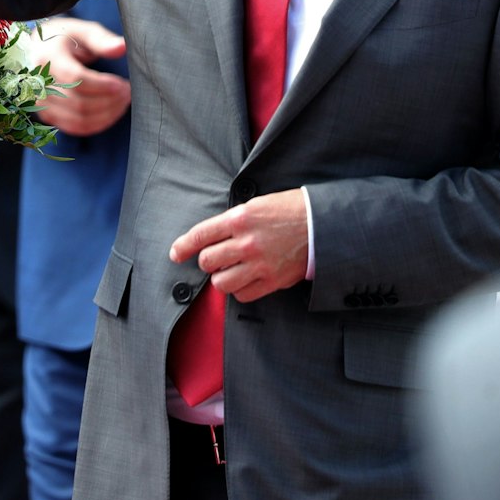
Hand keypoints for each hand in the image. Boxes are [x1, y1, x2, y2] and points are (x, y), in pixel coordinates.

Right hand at [32, 18, 129, 135]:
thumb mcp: (82, 31)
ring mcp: (42, 103)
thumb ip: (102, 40)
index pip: (76, 79)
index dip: (102, 86)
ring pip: (79, 120)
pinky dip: (98, 124)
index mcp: (47, 58)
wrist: (38, 50)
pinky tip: (111, 112)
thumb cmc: (65, 38)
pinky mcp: (48, 115)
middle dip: (110, 100)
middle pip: (80, 103)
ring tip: (122, 101)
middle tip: (128, 91)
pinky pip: (76, 128)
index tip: (122, 84)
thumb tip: (122, 48)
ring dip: (107, 114)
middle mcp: (40, 84)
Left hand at [168, 188, 308, 302]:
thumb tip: (210, 237)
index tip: (176, 254)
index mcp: (240, 218)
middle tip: (215, 259)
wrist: (323, 224)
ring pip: (221, 282)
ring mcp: (260, 263)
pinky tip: (245, 280)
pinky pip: (242, 295)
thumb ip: (232, 221)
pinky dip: (239, 290)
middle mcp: (247, 242)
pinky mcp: (272, 280)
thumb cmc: (289, 210)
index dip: (183, 246)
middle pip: (207, 261)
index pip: (200, 234)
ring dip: (221, 278)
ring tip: (230, 271)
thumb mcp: (257, 205)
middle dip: (206, 262)